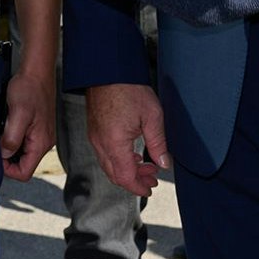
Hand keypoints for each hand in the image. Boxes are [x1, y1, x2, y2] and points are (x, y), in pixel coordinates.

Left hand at [0, 66, 56, 180]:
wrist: (36, 71)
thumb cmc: (29, 88)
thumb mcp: (18, 113)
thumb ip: (12, 138)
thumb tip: (4, 154)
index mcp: (41, 143)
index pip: (24, 172)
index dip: (7, 168)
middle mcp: (43, 142)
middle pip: (23, 164)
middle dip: (6, 157)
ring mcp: (40, 135)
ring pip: (21, 153)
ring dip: (8, 146)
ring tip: (0, 131)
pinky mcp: (36, 127)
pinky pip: (23, 140)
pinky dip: (12, 137)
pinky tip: (5, 125)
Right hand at [85, 82, 169, 196]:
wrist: (108, 70)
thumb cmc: (128, 89)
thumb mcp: (152, 116)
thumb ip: (159, 144)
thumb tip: (164, 164)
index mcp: (114, 143)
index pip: (125, 177)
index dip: (138, 187)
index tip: (150, 188)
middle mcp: (100, 144)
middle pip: (115, 175)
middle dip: (134, 180)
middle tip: (152, 178)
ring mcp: (95, 137)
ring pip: (109, 165)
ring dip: (127, 170)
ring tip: (146, 166)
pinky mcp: (94, 130)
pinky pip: (105, 154)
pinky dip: (119, 160)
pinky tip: (133, 154)